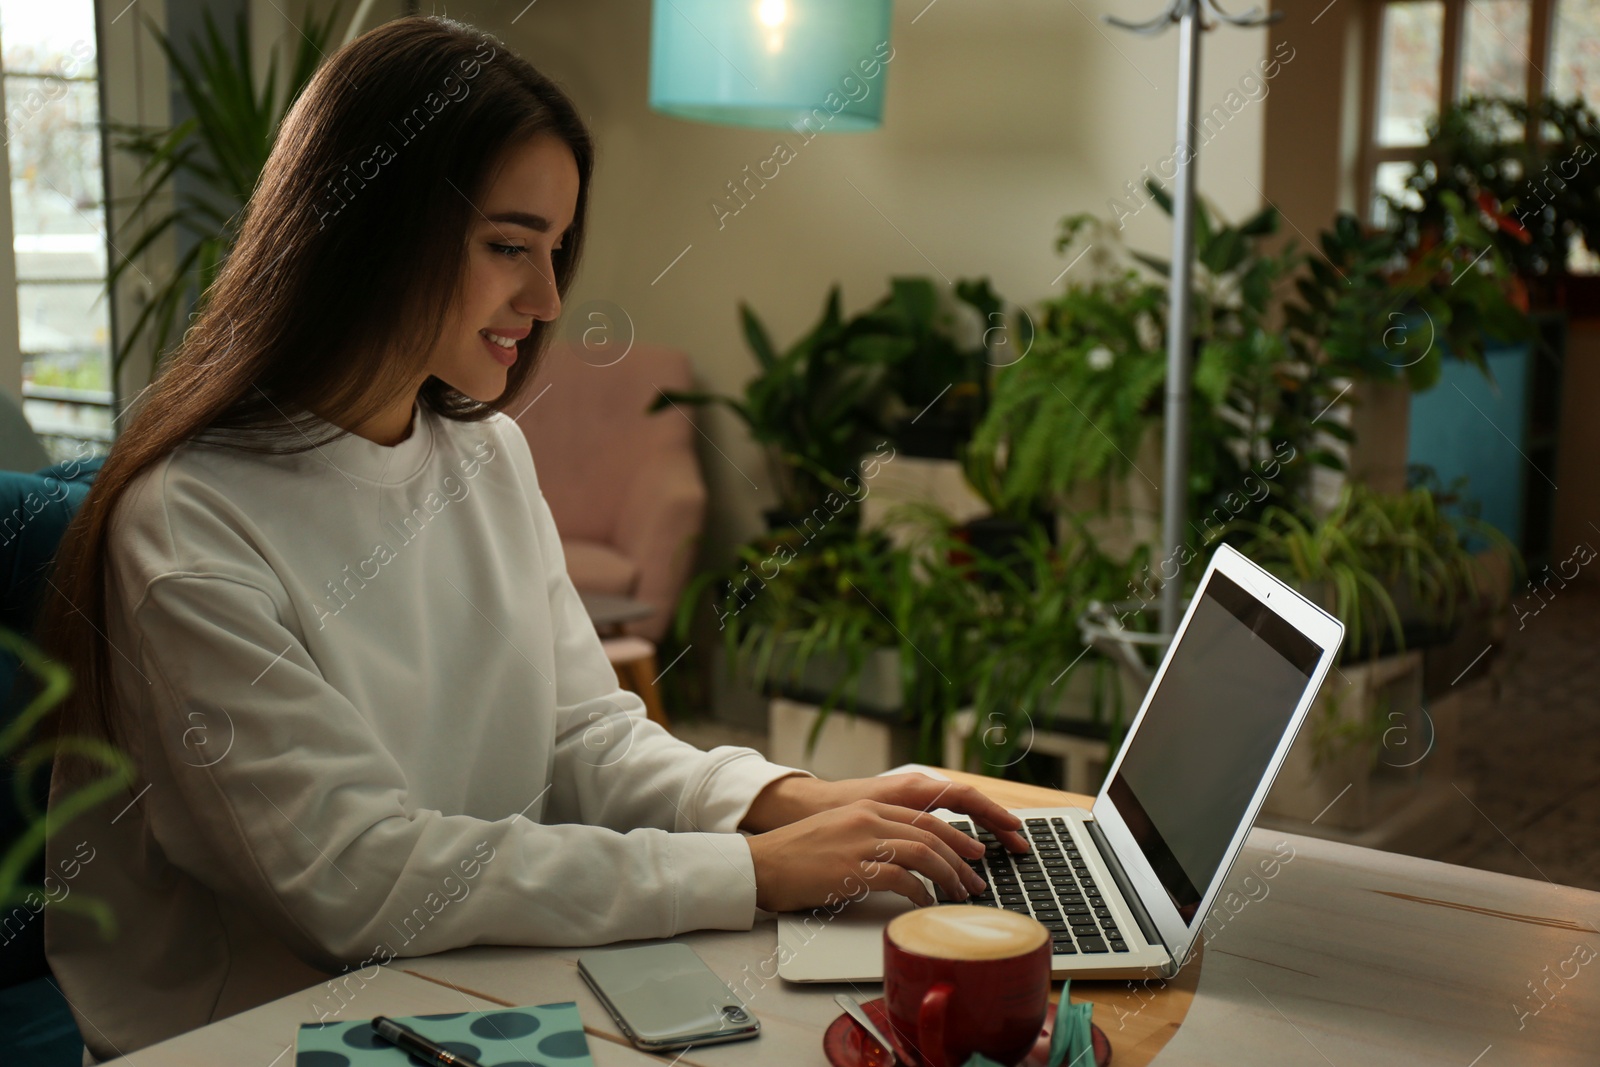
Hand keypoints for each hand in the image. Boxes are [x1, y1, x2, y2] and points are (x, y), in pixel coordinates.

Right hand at [747, 798, 990, 911]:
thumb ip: (872, 836)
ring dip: (947, 876)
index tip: (971, 854)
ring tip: (958, 894)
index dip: (954, 836)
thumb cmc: (796, 855)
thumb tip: (906, 859)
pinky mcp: (853, 868)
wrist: (762, 863)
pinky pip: (901, 878)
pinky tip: (924, 904)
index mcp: (867, 808)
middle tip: (974, 880)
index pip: (924, 817)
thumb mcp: (840, 832)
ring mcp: (861, 842)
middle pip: (931, 832)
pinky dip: (920, 893)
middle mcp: (868, 819)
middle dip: (959, 858)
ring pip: (922, 852)